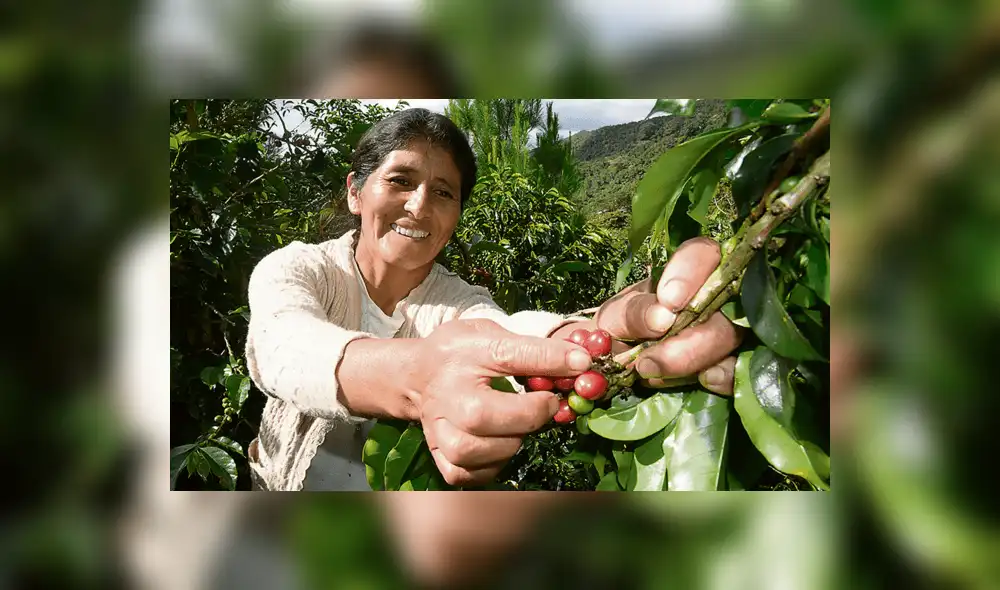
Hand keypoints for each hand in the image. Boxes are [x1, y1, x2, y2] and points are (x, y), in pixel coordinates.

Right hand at [419, 319, 592, 485]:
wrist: (419, 375)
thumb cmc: (463, 353)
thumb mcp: (491, 334)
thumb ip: (531, 347)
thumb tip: (580, 363)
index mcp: (461, 353)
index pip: (508, 355)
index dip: (550, 359)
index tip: (581, 363)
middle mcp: (445, 393)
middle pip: (481, 416)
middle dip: (527, 415)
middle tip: (546, 405)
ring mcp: (437, 427)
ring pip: (472, 451)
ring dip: (509, 442)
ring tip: (519, 426)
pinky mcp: (438, 454)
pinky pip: (465, 473)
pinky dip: (491, 464)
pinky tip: (501, 445)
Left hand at [594, 237, 742, 394]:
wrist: (615, 361)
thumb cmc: (617, 327)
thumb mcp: (614, 316)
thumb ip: (633, 312)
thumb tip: (662, 317)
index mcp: (685, 272)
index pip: (703, 255)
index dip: (691, 273)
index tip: (669, 301)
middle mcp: (715, 295)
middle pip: (724, 306)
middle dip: (691, 339)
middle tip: (649, 362)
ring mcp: (729, 328)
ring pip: (732, 338)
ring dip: (698, 361)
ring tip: (654, 374)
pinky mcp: (731, 361)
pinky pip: (741, 369)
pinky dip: (726, 378)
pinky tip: (707, 381)